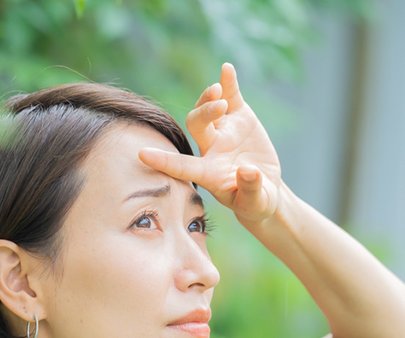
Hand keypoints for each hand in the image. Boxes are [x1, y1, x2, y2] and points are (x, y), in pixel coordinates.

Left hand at [139, 62, 284, 223]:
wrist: (263, 185)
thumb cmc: (255, 200)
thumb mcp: (256, 202)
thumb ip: (250, 188)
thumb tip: (247, 171)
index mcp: (208, 173)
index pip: (181, 166)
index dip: (163, 160)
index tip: (141, 153)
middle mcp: (211, 148)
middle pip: (196, 125)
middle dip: (204, 113)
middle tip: (219, 107)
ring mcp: (223, 130)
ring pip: (206, 109)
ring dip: (209, 98)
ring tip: (219, 90)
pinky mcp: (239, 117)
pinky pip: (231, 96)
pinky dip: (228, 83)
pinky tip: (227, 69)